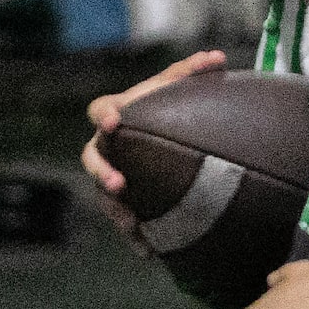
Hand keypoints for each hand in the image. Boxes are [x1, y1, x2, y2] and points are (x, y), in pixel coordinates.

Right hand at [82, 50, 227, 250]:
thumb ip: (192, 72)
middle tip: (118, 184)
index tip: (116, 121)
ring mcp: (110, 173)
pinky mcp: (121, 199)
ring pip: (104, 195)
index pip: (100, 110)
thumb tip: (217, 58)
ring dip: (116, 209)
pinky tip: (149, 250)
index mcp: (116, 113)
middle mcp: (106, 145)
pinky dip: (135, 234)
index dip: (105, 116)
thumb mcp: (177, 88)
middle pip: (92, 157)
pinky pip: (122, 218)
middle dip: (102, 171)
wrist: (164, 135)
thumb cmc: (167, 106)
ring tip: (133, 224)